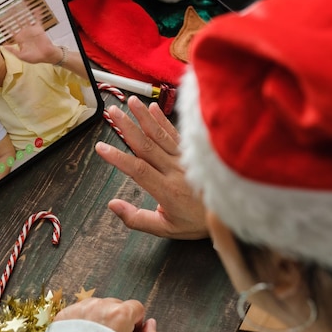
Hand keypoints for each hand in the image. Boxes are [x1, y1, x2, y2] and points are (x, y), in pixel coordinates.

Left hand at [1, 7, 60, 64]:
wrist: (46, 56)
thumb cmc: (35, 57)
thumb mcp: (21, 56)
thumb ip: (13, 51)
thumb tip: (3, 47)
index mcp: (20, 39)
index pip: (11, 30)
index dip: (6, 25)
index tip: (1, 20)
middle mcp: (25, 33)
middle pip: (17, 22)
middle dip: (13, 16)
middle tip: (9, 9)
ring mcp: (31, 30)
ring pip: (26, 19)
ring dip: (24, 12)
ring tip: (21, 4)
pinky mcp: (39, 29)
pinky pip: (38, 20)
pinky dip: (37, 14)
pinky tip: (36, 8)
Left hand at [54, 298, 159, 331]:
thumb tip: (151, 325)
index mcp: (120, 314)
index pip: (136, 307)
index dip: (136, 322)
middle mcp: (99, 306)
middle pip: (116, 305)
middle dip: (117, 319)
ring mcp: (80, 308)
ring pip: (97, 306)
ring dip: (99, 318)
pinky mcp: (65, 314)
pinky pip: (79, 310)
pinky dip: (82, 321)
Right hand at [95, 96, 207, 239]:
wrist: (229, 216)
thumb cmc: (196, 223)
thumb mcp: (165, 229)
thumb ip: (137, 219)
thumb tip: (112, 205)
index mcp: (167, 190)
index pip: (138, 170)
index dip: (118, 158)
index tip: (101, 147)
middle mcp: (175, 171)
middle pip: (147, 145)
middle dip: (127, 127)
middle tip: (112, 112)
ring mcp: (184, 160)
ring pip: (161, 135)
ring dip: (144, 117)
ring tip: (130, 102)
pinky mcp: (192, 153)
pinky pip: (176, 134)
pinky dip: (164, 120)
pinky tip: (153, 108)